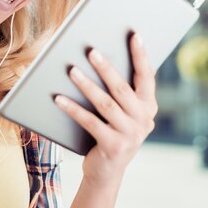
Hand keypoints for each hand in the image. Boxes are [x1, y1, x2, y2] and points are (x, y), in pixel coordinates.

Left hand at [55, 33, 156, 186]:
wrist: (107, 172)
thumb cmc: (111, 132)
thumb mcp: (122, 113)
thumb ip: (120, 91)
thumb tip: (100, 57)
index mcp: (149, 107)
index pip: (147, 76)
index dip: (141, 56)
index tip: (135, 35)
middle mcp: (144, 120)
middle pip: (122, 88)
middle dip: (106, 68)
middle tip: (91, 51)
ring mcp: (130, 134)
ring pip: (105, 103)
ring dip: (87, 85)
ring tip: (71, 70)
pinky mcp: (113, 146)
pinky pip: (89, 122)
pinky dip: (73, 108)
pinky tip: (59, 98)